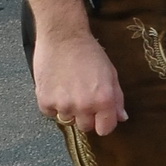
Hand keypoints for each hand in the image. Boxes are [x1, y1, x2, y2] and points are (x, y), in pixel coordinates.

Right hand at [33, 11, 127, 135]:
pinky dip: (52, 103)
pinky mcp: (44, 101)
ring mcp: (63, 105)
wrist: (62, 35)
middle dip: (86, 115)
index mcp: (103, 100)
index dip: (103, 122)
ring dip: (68, 109)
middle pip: (85, 127)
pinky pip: (50, 113)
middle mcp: (84, 106)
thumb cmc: (89, 52)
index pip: (105, 130)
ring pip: (67, 119)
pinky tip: (56, 86)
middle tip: (82, 96)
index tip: (99, 115)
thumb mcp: (110, 73)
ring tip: (68, 88)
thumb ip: (117, 98)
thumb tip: (121, 118)